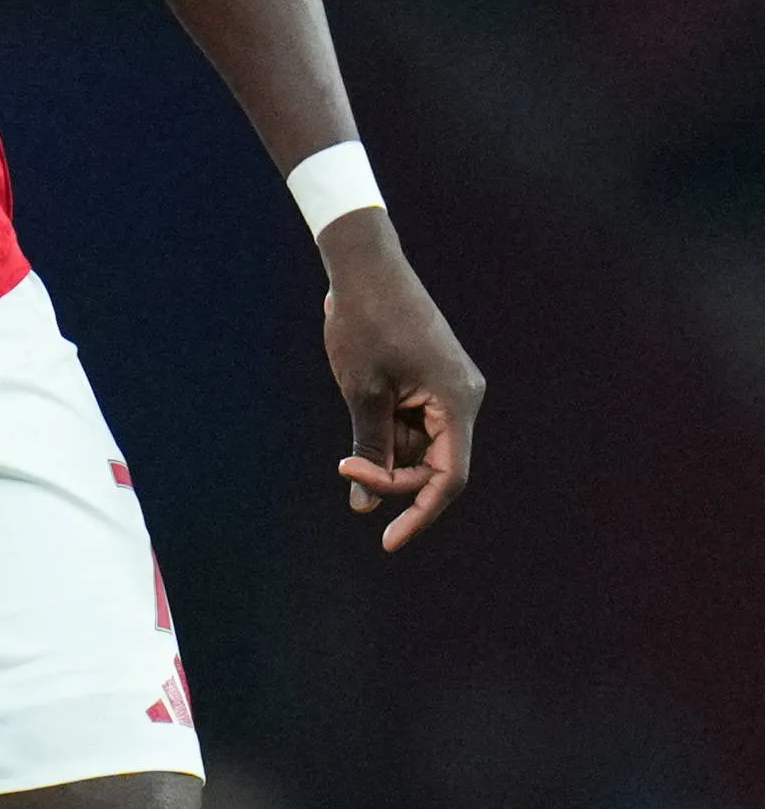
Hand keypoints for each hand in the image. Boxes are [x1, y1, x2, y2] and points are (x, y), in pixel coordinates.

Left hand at [317, 209, 481, 550]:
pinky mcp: (433, 381)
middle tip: (345, 466)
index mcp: (456, 403)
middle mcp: (462, 399)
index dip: (419, 512)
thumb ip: (368, 449)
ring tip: (354, 418)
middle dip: (392, 474)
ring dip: (387, 450)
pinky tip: (363, 415)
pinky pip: (415, 423)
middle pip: (434, 464)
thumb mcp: (362, 393)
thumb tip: (363, 504)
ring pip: (421, 445)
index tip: (387, 541)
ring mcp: (449, 389)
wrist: (364, 267)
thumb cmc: (363, 323)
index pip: (448, 478)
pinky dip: (389, 431)